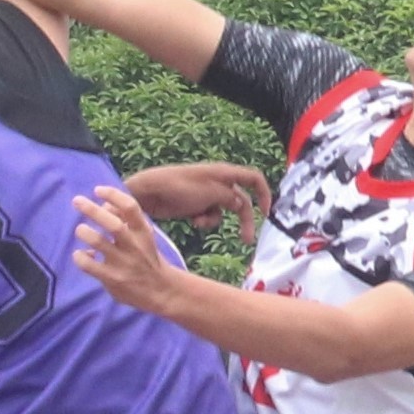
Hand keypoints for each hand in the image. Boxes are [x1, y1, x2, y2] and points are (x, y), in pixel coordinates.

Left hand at [69, 183, 191, 315]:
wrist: (163, 291)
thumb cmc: (147, 258)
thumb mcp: (144, 237)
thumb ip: (127, 222)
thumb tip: (104, 205)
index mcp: (143, 233)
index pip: (131, 208)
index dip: (113, 195)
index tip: (98, 190)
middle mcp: (134, 246)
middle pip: (112, 224)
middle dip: (92, 210)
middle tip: (77, 201)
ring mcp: (123, 263)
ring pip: (97, 242)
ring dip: (84, 232)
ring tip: (81, 230)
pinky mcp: (112, 278)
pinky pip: (88, 264)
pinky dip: (79, 257)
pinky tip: (81, 255)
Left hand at [125, 162, 265, 229]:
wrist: (147, 193)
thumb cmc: (177, 187)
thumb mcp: (209, 192)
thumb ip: (230, 198)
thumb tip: (242, 204)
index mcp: (223, 173)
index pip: (253, 178)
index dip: (264, 194)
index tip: (266, 213)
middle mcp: (218, 182)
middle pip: (241, 201)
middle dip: (244, 220)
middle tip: (245, 240)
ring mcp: (206, 194)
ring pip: (224, 211)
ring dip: (215, 221)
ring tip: (201, 224)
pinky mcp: (195, 204)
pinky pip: (209, 215)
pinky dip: (204, 220)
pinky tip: (193, 221)